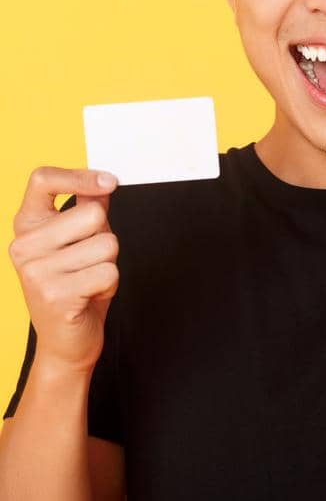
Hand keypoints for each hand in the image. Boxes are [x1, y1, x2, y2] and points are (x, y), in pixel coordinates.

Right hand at [7, 167, 119, 372]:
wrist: (65, 342)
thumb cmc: (76, 287)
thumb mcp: (80, 242)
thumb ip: (88, 209)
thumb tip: (104, 181)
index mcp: (27, 226)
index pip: (42, 180)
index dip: (79, 176)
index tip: (109, 182)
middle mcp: (24, 246)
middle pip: (93, 214)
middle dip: (106, 238)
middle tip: (88, 262)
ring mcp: (36, 271)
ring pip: (107, 244)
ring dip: (109, 264)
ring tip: (87, 280)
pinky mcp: (55, 294)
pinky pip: (109, 272)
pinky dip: (110, 284)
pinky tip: (89, 295)